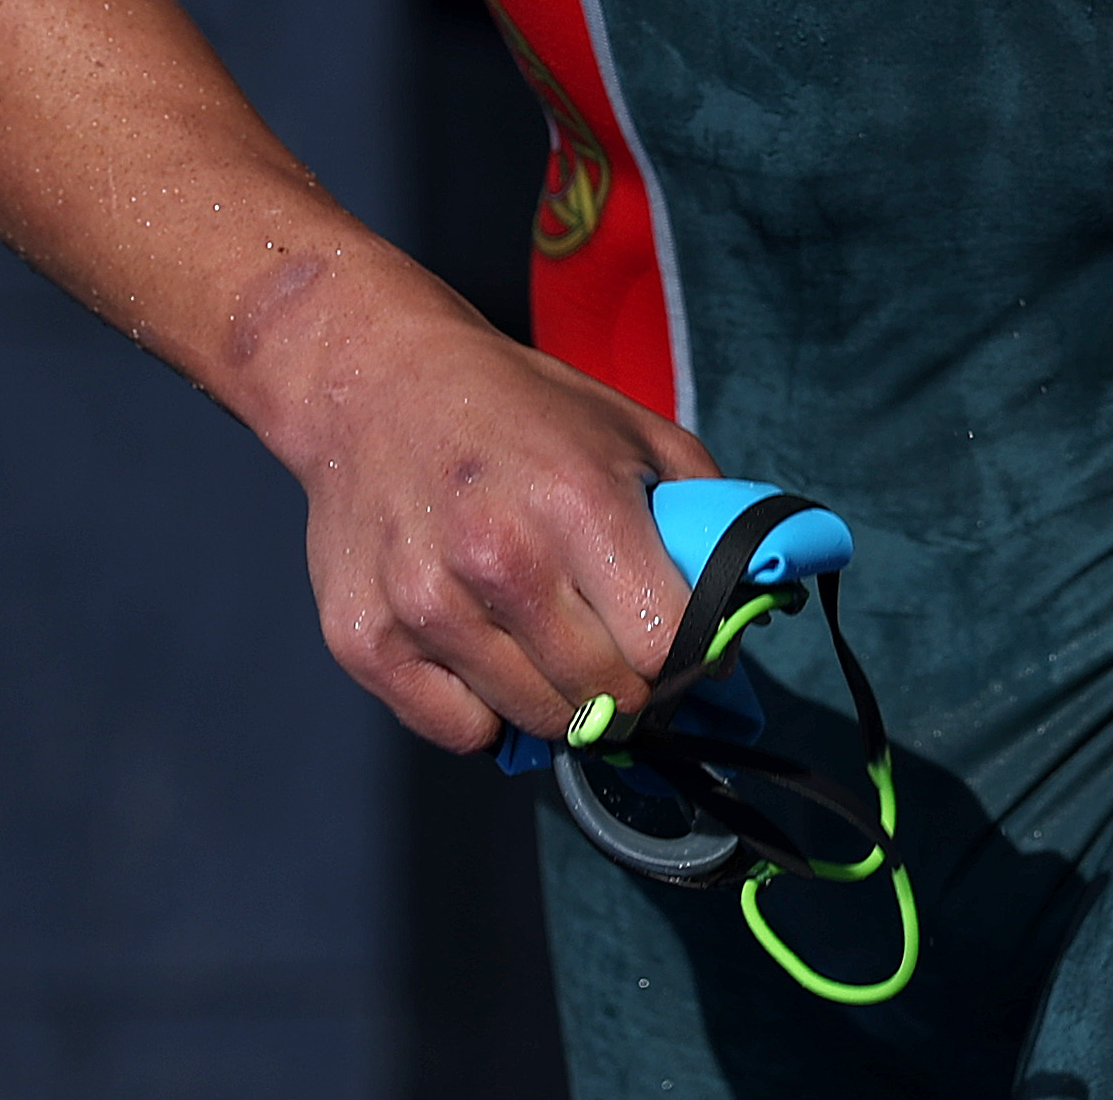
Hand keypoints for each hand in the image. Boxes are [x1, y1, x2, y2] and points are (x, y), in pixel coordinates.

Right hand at [260, 270, 718, 750]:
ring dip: (555, 697)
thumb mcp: (631, 430)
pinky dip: (481, 709)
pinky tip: (479, 646)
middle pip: (606, 699)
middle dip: (625, 685)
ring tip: (542, 635)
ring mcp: (425, 605)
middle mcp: (500, 560)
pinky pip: (458, 732)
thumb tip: (747, 610)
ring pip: (536, 722)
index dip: (685, 658)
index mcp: (579, 503)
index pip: (665, 646)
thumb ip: (704, 516)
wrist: (372, 379)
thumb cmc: (515, 408)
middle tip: (612, 647)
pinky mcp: (365, 640)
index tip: (678, 647)